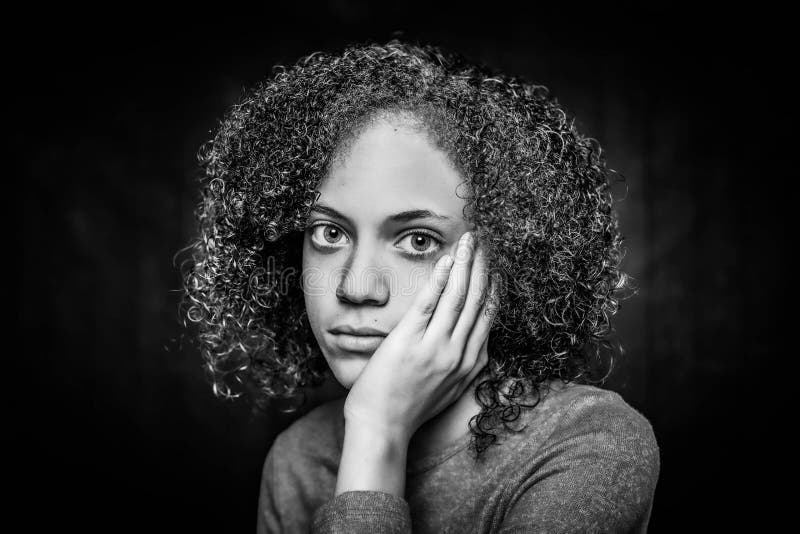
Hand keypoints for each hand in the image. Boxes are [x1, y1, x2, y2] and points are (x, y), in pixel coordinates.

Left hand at [343, 231, 497, 443]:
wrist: (382, 428)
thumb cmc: (409, 409)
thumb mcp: (448, 390)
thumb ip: (463, 366)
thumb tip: (473, 345)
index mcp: (469, 363)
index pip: (487, 316)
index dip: (492, 286)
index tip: (494, 264)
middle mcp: (458, 354)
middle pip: (476, 301)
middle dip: (482, 267)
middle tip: (484, 242)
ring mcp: (435, 348)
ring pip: (457, 297)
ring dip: (465, 264)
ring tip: (469, 240)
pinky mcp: (409, 342)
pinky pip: (429, 304)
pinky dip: (439, 280)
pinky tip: (446, 260)